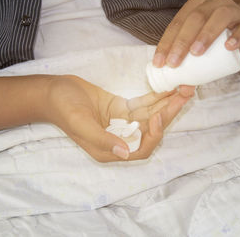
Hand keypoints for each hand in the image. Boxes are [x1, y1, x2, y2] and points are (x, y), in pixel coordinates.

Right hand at [46, 75, 189, 161]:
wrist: (53, 91)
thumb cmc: (63, 108)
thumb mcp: (80, 123)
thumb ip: (103, 139)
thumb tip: (125, 153)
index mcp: (109, 149)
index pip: (140, 149)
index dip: (153, 136)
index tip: (158, 118)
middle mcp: (119, 138)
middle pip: (150, 130)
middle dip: (169, 114)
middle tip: (186, 94)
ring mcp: (122, 122)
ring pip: (150, 116)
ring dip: (167, 103)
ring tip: (184, 88)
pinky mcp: (121, 108)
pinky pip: (143, 104)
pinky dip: (156, 96)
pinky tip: (168, 87)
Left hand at [153, 0, 239, 96]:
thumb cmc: (219, 42)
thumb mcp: (202, 50)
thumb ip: (191, 65)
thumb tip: (181, 87)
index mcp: (196, 6)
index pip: (177, 23)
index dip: (166, 43)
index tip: (159, 63)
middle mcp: (214, 3)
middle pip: (195, 18)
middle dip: (181, 41)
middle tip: (174, 63)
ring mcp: (235, 11)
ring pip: (219, 16)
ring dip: (205, 35)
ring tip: (196, 53)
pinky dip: (236, 36)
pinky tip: (228, 46)